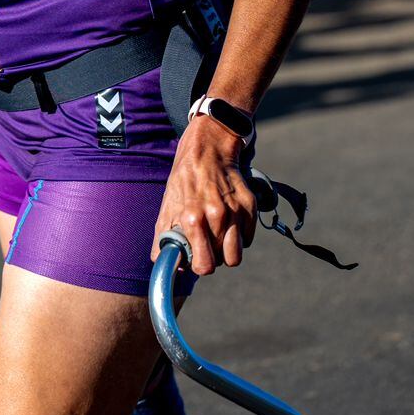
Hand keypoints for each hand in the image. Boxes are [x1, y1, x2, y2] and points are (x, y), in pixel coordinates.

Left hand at [151, 116, 257, 275]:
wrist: (208, 149)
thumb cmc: (185, 179)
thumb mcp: (167, 205)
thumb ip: (163, 236)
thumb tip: (163, 263)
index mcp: (192, 218)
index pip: (204, 265)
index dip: (200, 265)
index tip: (197, 258)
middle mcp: (216, 216)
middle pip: (224, 261)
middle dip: (215, 257)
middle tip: (207, 243)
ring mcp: (236, 211)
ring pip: (238, 253)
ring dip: (228, 248)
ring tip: (218, 233)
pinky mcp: (250, 205)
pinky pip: (248, 237)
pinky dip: (239, 234)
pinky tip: (228, 219)